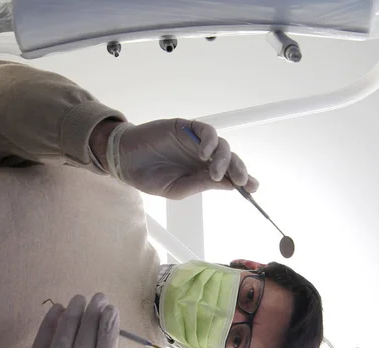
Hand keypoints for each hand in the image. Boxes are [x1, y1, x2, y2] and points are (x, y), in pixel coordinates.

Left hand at [19, 294, 119, 347]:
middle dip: (92, 318)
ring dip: (72, 318)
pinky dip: (50, 322)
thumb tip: (102, 312)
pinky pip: (42, 342)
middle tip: (99, 297)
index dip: (108, 331)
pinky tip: (59, 307)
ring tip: (80, 299)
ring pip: (63, 344)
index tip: (111, 308)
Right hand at [95, 118, 258, 199]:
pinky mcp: (186, 127)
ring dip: (223, 159)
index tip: (254, 189)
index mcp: (203, 172)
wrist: (124, 161)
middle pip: (230, 158)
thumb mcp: (178, 189)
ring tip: (216, 173)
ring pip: (221, 145)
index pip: (230, 174)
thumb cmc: (149, 177)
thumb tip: (229, 185)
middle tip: (243, 182)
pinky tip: (204, 155)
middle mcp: (203, 156)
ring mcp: (196, 141)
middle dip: (239, 169)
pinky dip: (209, 142)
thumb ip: (201, 185)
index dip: (244, 179)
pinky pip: (205, 131)